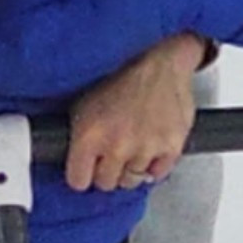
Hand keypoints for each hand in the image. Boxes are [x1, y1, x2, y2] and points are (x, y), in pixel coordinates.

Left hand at [65, 33, 205, 192]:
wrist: (159, 59)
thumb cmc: (122, 75)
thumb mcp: (84, 102)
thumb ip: (77, 137)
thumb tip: (72, 160)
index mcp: (90, 134)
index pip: (78, 181)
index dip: (82, 174)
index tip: (85, 169)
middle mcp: (117, 144)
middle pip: (105, 183)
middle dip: (106, 170)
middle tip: (110, 153)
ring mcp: (145, 148)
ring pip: (131, 180)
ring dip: (130, 166)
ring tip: (131, 144)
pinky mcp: (171, 147)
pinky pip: (157, 174)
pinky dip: (153, 164)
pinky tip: (149, 146)